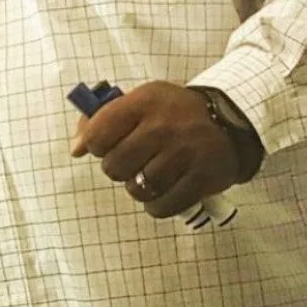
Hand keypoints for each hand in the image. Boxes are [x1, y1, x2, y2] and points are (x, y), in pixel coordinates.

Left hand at [70, 80, 245, 218]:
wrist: (229, 120)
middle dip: (116, 167)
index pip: (99, 132)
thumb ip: (105, 118)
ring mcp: (184, 154)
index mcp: (145, 102)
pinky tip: (162, 189)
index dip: (93, 144)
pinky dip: (156, 204)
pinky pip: (161, 207)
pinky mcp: (200, 179)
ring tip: (148, 174)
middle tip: (131, 160)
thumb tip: (76, 148)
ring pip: (137, 189)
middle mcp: (164, 127)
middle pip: (115, 166)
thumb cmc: (174, 112)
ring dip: (137, 187)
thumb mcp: (142, 99)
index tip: (101, 145)